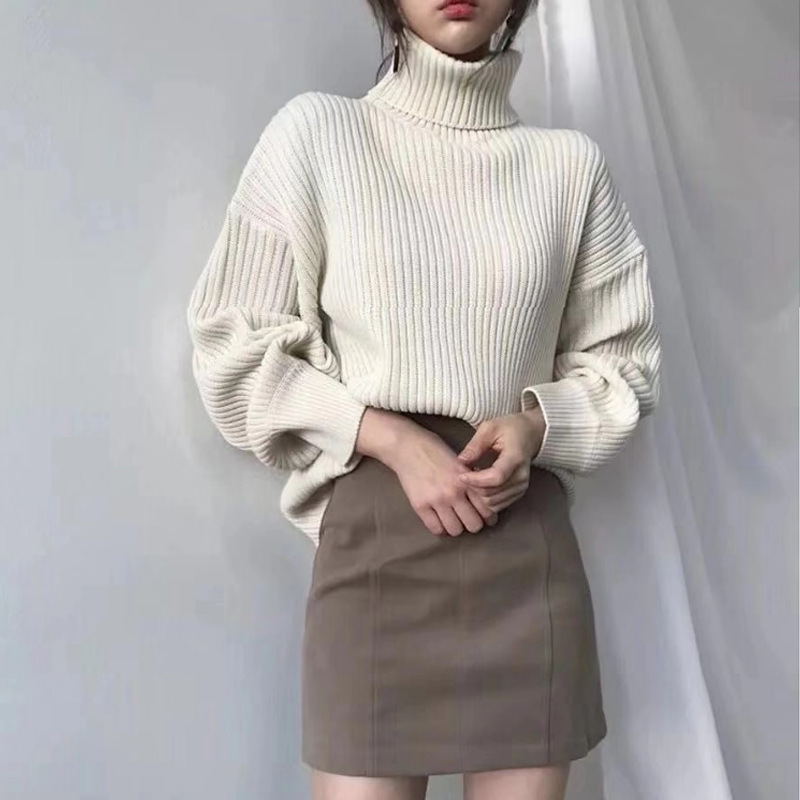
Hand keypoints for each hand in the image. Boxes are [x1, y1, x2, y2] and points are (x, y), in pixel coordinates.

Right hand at [355, 408, 497, 536]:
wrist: (407, 446)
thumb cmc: (434, 450)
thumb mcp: (459, 461)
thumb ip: (471, 479)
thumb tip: (482, 495)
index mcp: (467, 480)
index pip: (486, 509)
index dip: (489, 517)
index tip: (486, 518)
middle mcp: (454, 492)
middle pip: (474, 525)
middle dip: (473, 524)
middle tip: (468, 519)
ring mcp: (436, 500)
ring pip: (456, 530)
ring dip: (456, 527)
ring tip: (452, 520)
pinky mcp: (420, 506)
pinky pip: (436, 529)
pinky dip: (439, 528)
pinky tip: (438, 520)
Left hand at [455, 408, 545, 513]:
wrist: (530, 434)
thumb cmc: (510, 429)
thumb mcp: (490, 428)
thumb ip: (475, 445)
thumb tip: (461, 461)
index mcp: (516, 457)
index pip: (496, 477)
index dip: (476, 480)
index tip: (461, 475)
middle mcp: (521, 476)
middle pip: (491, 493)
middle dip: (473, 486)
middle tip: (464, 473)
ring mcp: (521, 487)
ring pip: (492, 502)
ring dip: (477, 493)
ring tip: (473, 477)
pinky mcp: (518, 493)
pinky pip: (497, 505)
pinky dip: (484, 498)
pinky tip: (481, 484)